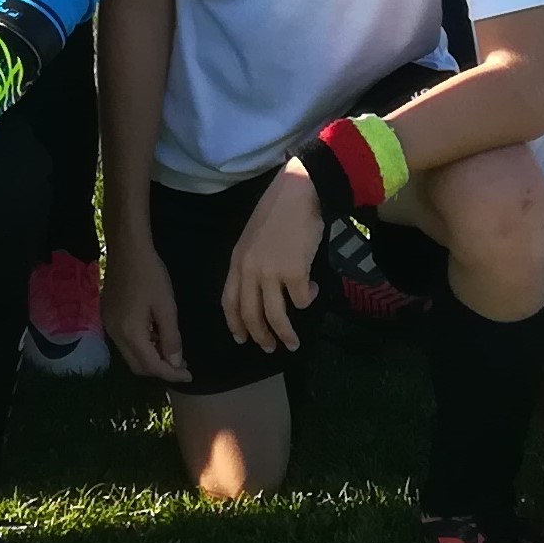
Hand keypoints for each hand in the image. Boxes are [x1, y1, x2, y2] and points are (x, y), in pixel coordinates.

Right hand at [103, 242, 189, 386]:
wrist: (127, 248)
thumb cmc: (150, 275)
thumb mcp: (166, 307)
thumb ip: (171, 338)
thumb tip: (174, 363)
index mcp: (130, 333)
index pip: (152, 366)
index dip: (172, 374)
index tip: (190, 375)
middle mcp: (115, 335)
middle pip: (138, 366)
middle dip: (160, 369)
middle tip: (182, 363)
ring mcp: (108, 326)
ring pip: (130, 355)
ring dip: (150, 357)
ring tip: (170, 348)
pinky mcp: (107, 316)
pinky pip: (125, 341)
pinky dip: (141, 345)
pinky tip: (154, 334)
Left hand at [224, 161, 325, 354]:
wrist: (299, 193)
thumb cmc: (278, 211)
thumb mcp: (253, 238)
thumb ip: (252, 263)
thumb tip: (264, 291)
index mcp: (237, 261)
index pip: (229, 301)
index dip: (235, 324)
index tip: (241, 339)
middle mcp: (249, 270)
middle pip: (250, 315)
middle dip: (260, 337)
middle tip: (269, 349)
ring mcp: (271, 273)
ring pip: (275, 317)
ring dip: (285, 334)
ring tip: (293, 343)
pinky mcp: (295, 273)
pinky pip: (302, 300)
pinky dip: (308, 301)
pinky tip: (314, 291)